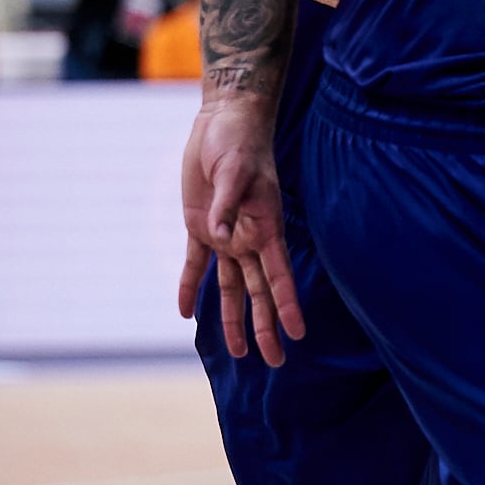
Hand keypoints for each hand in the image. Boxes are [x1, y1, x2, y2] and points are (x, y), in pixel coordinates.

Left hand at [180, 87, 299, 365]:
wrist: (223, 124)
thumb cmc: (237, 144)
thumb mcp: (233, 171)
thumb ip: (228, 205)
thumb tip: (220, 236)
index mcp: (266, 228)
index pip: (278, 276)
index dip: (287, 305)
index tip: (298, 333)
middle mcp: (249, 239)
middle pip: (258, 293)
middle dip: (266, 327)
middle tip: (275, 361)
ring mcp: (226, 235)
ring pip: (232, 287)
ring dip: (233, 319)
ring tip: (240, 352)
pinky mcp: (200, 227)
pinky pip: (195, 265)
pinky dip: (190, 287)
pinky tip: (186, 312)